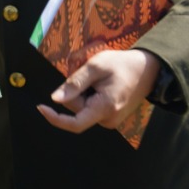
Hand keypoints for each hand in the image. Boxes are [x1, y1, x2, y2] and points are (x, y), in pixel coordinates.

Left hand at [36, 49, 161, 133]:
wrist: (148, 70)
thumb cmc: (122, 64)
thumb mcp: (95, 67)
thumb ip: (75, 83)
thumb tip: (55, 99)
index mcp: (105, 108)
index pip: (75, 124)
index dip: (55, 118)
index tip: (40, 107)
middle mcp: (108, 120)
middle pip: (77, 109)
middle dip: (75, 92)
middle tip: (89, 75)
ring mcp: (111, 120)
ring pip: (83, 109)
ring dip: (83, 94)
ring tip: (99, 80)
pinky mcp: (111, 117)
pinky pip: (91, 108)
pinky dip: (89, 96)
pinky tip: (101, 86)